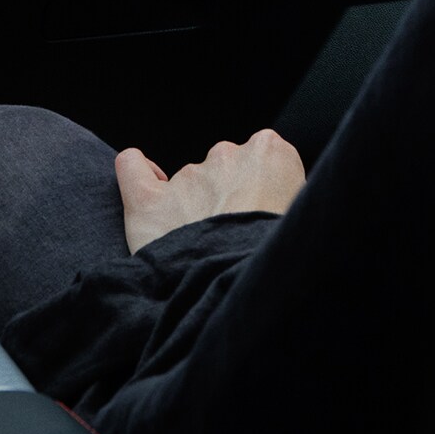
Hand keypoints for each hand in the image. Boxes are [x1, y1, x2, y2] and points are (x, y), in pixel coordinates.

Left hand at [115, 129, 304, 252]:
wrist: (239, 282)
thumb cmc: (277, 254)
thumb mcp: (302, 215)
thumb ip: (285, 197)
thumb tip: (275, 209)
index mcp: (270, 152)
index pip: (262, 160)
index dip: (259, 189)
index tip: (257, 216)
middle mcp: (227, 155)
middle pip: (224, 169)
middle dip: (226, 199)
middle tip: (231, 240)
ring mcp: (187, 176)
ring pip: (188, 182)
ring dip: (193, 207)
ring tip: (203, 251)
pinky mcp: (151, 202)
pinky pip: (132, 168)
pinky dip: (136, 170)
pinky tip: (146, 179)